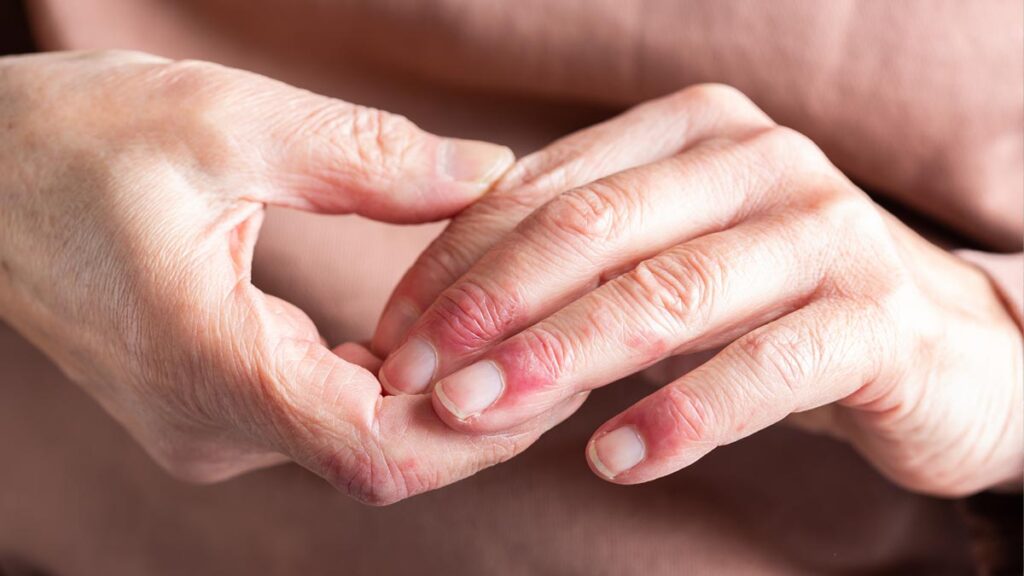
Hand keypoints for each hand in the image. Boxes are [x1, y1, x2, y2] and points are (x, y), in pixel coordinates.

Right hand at [0, 50, 584, 504]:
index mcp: (211, 366)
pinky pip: (323, 416)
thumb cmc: (69, 138)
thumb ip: (367, 158)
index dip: (482, 426)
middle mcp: (209, 425)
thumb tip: (491, 176)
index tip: (556, 367)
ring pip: (357, 445)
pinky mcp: (210, 406)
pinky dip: (389, 384)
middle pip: (382, 460)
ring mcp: (206, 426)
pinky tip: (429, 331)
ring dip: (440, 399)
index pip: (379, 453)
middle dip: (481, 412)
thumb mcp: (224, 120)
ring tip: (514, 329)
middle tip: (560, 339)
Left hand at [374, 85, 1022, 495]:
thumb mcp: (668, 259)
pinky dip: (682, 417)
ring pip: (668, 294)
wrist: (938, 345)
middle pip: (593, 232)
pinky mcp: (877, 319)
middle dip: (487, 309)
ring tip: (482, 416)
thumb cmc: (771, 300)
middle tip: (412, 379)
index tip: (394, 336)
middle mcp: (759, 160)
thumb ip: (578, 263)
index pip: (543, 192)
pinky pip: (764, 370)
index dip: (454, 266)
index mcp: (693, 129)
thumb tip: (440, 318)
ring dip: (561, 359)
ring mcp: (825, 232)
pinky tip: (616, 461)